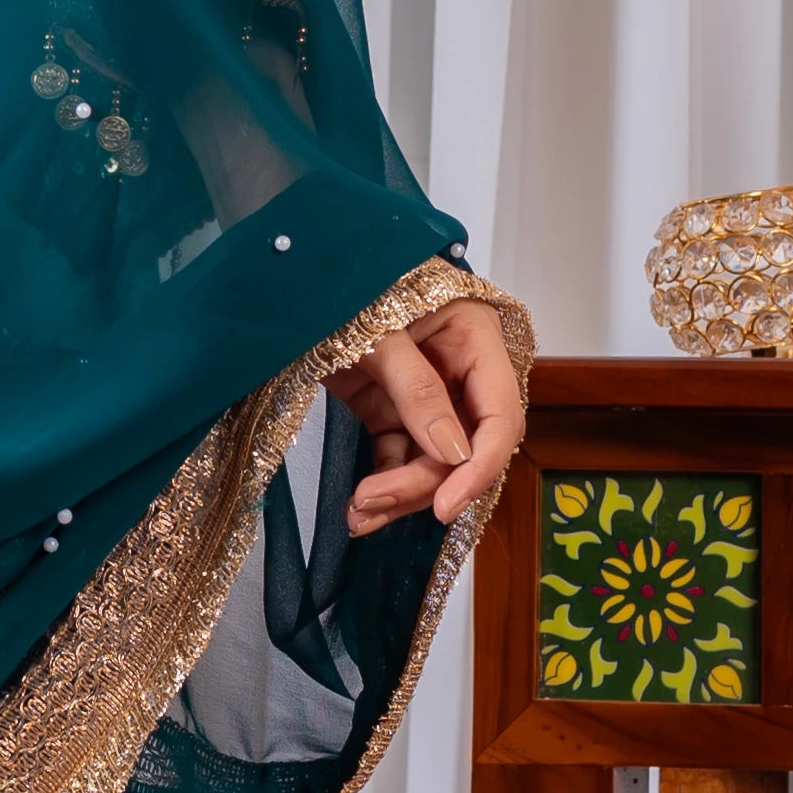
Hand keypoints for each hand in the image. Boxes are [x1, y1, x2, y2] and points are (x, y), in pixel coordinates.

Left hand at [333, 293, 522, 536]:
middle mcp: (459, 370)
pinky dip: (384, 483)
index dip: (479, 466)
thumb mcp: (379, 333)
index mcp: (475, 338)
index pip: (499, 416)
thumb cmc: (345, 284)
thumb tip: (453, 454)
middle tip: (375, 502)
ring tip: (359, 516)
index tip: (446, 505)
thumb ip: (416, 390)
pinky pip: (400, 455)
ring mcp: (424, 392)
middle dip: (424, 482)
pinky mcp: (390, 407)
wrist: (293, 276)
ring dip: (401, 493)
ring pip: (432, 459)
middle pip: (464, 447)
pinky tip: (361, 508)